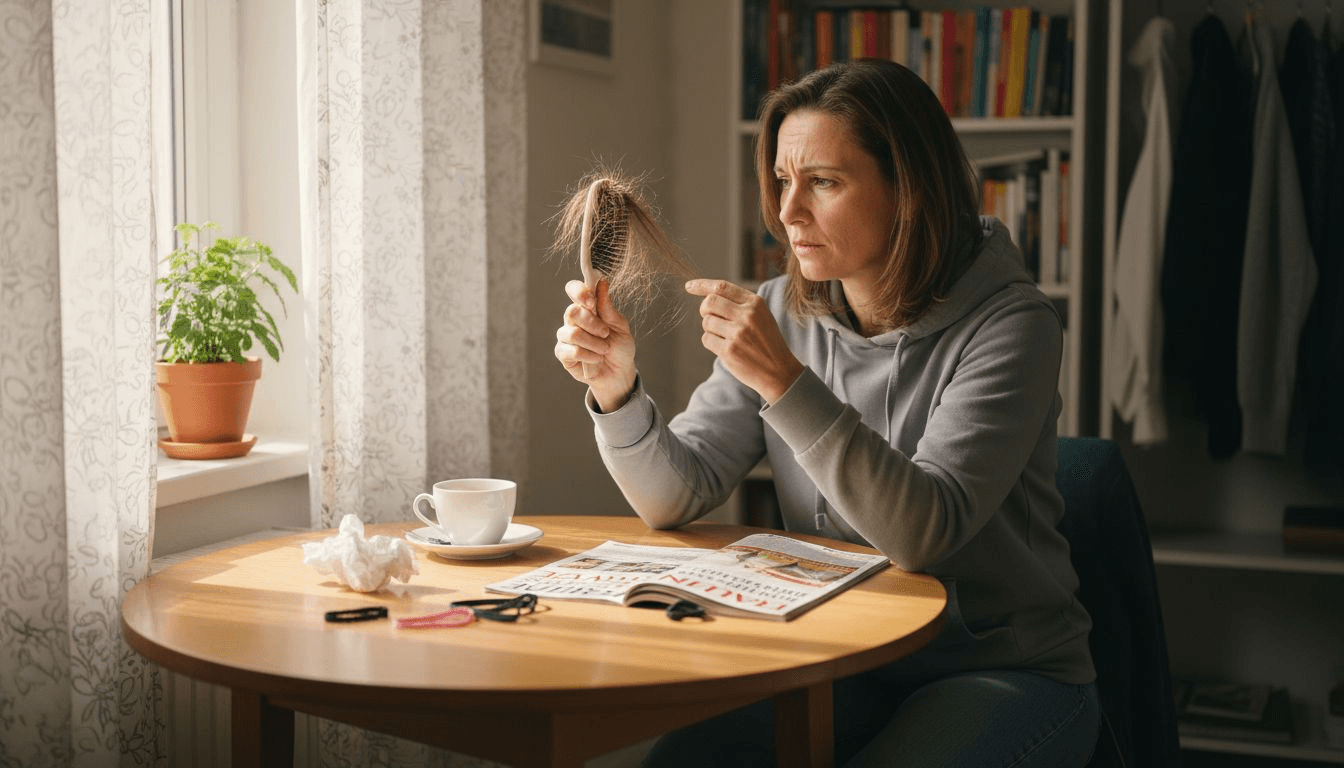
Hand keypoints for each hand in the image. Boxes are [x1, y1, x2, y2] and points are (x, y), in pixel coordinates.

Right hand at [554, 279, 636, 411]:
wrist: (620, 373)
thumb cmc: (620, 347)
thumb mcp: (621, 327)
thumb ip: (609, 309)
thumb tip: (602, 283)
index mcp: (587, 308)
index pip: (573, 289)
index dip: (579, 292)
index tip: (592, 301)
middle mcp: (573, 320)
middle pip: (571, 312)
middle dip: (591, 323)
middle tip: (606, 333)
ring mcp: (566, 337)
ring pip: (572, 333)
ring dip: (593, 343)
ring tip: (604, 350)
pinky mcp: (563, 354)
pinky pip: (571, 351)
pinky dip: (587, 355)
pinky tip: (596, 359)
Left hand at [685, 279, 803, 403]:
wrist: (779, 371)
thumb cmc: (766, 342)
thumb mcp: (760, 316)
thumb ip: (739, 304)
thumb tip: (708, 296)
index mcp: (755, 303)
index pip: (722, 287)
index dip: (702, 285)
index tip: (689, 286)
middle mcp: (747, 315)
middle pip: (709, 302)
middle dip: (704, 309)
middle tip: (710, 318)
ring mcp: (738, 333)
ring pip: (706, 322)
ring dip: (710, 329)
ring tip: (725, 337)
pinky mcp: (729, 350)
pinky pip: (706, 339)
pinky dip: (711, 342)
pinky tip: (725, 348)